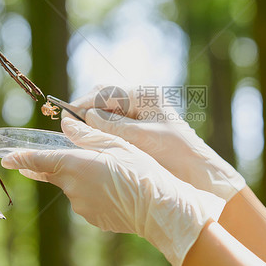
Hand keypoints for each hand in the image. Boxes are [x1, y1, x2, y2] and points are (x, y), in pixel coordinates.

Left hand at [1, 117, 225, 265]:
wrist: (158, 207)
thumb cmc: (139, 170)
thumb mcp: (115, 144)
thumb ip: (86, 135)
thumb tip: (66, 124)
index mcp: (74, 165)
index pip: (38, 161)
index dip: (21, 158)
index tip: (7, 157)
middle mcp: (72, 188)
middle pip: (57, 173)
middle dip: (62, 164)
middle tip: (81, 157)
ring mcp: (81, 206)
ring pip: (73, 186)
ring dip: (83, 178)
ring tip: (113, 173)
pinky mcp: (93, 217)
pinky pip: (86, 200)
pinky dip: (94, 192)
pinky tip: (115, 188)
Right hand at [64, 86, 245, 200]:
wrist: (199, 173)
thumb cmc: (175, 153)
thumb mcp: (140, 138)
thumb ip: (112, 125)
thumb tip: (85, 116)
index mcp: (145, 96)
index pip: (106, 92)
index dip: (84, 103)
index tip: (66, 116)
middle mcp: (142, 101)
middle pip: (105, 99)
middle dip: (86, 111)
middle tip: (68, 127)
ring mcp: (141, 114)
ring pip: (108, 113)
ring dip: (92, 123)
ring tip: (77, 137)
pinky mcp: (140, 129)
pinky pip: (115, 125)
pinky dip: (102, 132)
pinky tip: (94, 143)